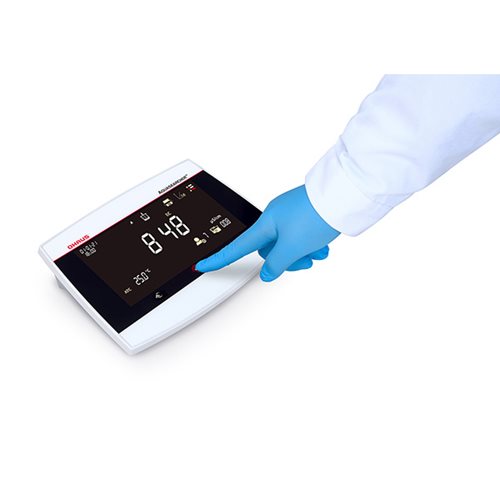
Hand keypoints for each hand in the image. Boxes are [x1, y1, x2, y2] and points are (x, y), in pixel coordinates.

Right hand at [195, 185, 340, 281]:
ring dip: (303, 253)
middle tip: (303, 261)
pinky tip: (323, 245)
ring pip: (289, 245)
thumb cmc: (316, 215)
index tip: (202, 265)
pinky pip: (302, 236)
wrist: (342, 196)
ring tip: (318, 251)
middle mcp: (275, 218)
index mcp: (266, 224)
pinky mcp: (305, 215)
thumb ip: (276, 264)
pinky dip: (312, 245)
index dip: (218, 259)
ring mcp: (290, 216)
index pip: (237, 247)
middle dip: (287, 260)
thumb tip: (267, 273)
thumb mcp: (293, 247)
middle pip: (270, 250)